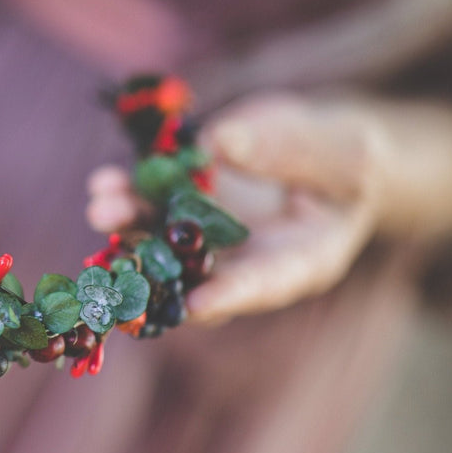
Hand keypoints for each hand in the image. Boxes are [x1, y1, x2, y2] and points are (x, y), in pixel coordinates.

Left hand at [88, 93, 397, 324]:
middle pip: (196, 272)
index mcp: (297, 263)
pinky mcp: (185, 200)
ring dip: (129, 225)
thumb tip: (222, 145)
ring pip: (161, 237)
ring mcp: (208, 231)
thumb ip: (294, 151)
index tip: (193, 306)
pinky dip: (127, 193)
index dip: (227, 297)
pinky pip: (151, 201)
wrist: (321, 146)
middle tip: (121, 258)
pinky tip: (104, 182)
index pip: (262, 285)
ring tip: (102, 207)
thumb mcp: (346, 152)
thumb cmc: (349, 161)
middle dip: (156, 267)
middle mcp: (242, 258)